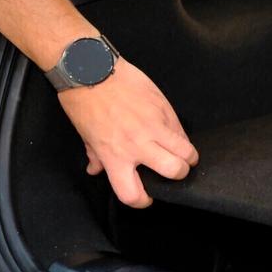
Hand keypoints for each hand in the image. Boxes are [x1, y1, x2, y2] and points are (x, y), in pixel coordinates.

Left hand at [57, 58, 198, 207]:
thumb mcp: (86, 135)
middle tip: (173, 169)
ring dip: (187, 156)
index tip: (145, 196)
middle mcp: (138, 145)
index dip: (142, 201)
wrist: (91, 71)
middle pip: (174, 171)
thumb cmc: (83, 103)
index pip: (133, 194)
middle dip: (178, 174)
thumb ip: (97, 156)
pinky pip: (180, 129)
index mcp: (115, 156)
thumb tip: (97, 169)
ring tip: (182, 153)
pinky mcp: (164, 109)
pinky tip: (173, 132)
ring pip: (187, 151)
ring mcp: (155, 126)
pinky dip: (180, 135)